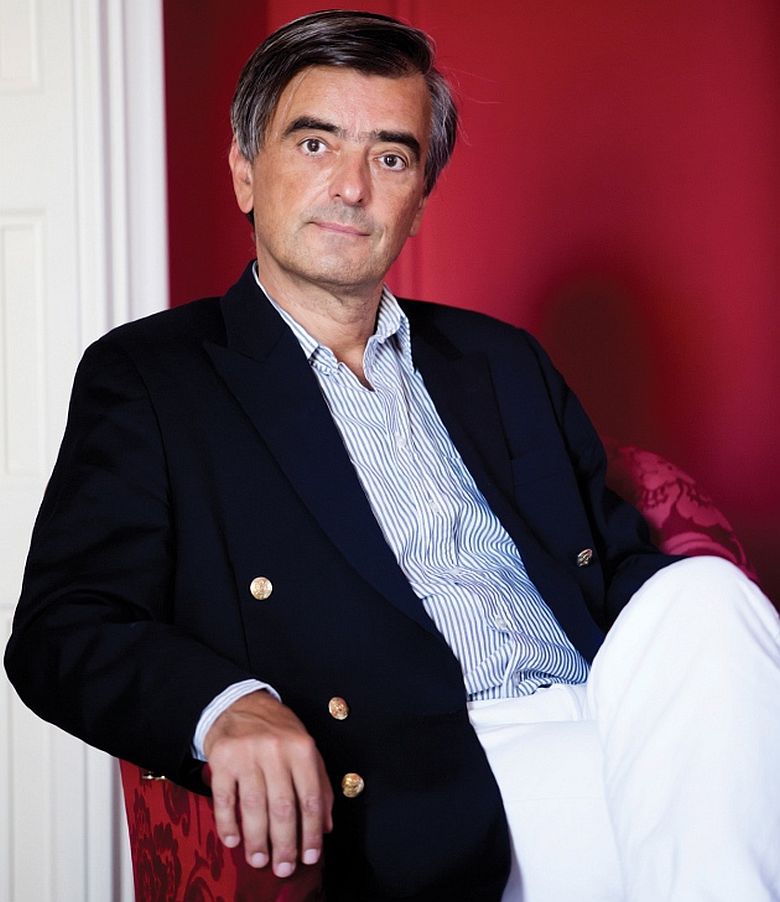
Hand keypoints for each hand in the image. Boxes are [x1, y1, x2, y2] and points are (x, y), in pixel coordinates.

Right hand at [203, 690, 333, 876]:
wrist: (240, 704)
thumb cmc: (278, 731)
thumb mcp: (305, 748)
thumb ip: (319, 784)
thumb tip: (326, 826)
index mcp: (302, 748)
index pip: (310, 797)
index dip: (311, 831)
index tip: (311, 856)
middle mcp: (275, 750)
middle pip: (282, 806)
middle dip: (285, 843)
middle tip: (284, 867)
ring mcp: (247, 754)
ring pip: (254, 805)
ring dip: (257, 839)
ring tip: (260, 860)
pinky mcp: (222, 759)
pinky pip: (224, 797)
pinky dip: (228, 823)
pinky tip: (233, 841)